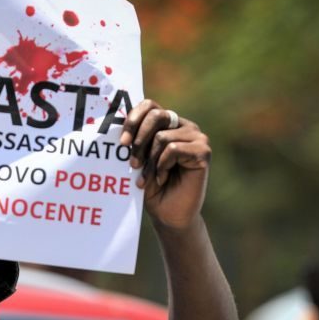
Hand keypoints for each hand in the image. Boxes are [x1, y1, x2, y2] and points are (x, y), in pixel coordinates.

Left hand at [121, 100, 209, 229]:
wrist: (168, 214)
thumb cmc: (151, 187)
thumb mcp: (137, 159)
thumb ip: (133, 139)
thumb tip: (115, 121)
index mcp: (167, 124)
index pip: (150, 105)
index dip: (133, 119)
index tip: (122, 142)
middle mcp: (184, 126)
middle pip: (156, 115)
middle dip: (139, 140)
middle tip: (132, 163)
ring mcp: (196, 137)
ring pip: (162, 137)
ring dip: (150, 161)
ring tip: (150, 177)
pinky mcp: (203, 151)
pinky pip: (173, 149)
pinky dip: (162, 166)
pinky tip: (164, 178)